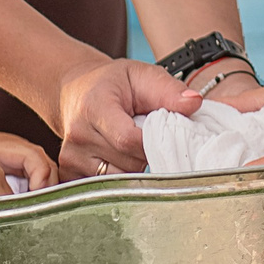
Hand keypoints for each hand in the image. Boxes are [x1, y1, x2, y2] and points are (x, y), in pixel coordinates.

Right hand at [54, 57, 197, 178]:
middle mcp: (78, 134)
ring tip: (130, 144)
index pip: (128, 140)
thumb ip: (169, 90)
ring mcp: (71, 156)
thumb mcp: (142, 75)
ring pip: (120, 179)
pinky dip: (120, 175)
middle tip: (146, 135)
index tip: (162, 133)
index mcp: (94, 106)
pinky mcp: (70, 172)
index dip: (153, 142)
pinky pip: (107, 187)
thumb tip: (194, 103)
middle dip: (147, 153)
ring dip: (135, 166)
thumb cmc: (112, 83)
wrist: (77, 90)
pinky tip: (118, 156)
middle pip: (128, 163)